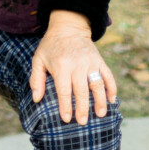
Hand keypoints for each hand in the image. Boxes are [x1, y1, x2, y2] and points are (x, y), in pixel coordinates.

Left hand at [30, 10, 117, 124]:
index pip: (64, 90)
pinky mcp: (99, 60)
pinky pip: (108, 76)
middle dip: (82, 108)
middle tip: (83, 122)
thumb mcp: (38, 59)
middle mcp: (77, 64)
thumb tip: (37, 99)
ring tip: (100, 114)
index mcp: (61, 65)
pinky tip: (112, 100)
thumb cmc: (51, 46)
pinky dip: (112, 88)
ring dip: (100, 101)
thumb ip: (36, 79)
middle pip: (82, 91)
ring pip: (97, 85)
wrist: (68, 27)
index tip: (67, 119)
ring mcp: (90, 62)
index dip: (65, 106)